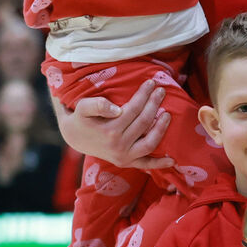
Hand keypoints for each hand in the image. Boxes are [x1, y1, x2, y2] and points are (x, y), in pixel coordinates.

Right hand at [53, 79, 174, 168]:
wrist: (74, 137)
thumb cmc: (80, 118)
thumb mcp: (82, 107)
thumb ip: (97, 105)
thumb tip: (117, 109)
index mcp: (109, 131)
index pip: (133, 109)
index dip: (144, 95)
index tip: (151, 83)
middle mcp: (118, 146)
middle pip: (144, 122)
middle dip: (154, 104)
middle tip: (161, 91)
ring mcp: (123, 157)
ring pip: (150, 143)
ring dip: (162, 128)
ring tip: (168, 113)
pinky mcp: (126, 163)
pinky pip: (145, 164)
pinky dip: (159, 163)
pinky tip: (172, 160)